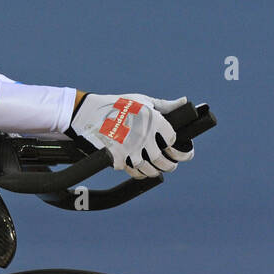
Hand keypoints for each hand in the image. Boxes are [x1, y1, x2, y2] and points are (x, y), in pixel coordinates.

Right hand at [67, 93, 193, 178]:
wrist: (88, 113)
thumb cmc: (117, 105)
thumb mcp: (142, 100)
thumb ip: (165, 105)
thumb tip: (185, 102)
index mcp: (153, 120)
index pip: (172, 139)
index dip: (174, 143)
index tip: (172, 146)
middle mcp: (144, 135)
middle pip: (164, 160)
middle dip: (170, 165)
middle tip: (170, 165)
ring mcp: (131, 148)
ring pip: (149, 170)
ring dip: (154, 172)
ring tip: (156, 171)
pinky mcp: (118, 158)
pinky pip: (131, 171)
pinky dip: (135, 172)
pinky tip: (137, 169)